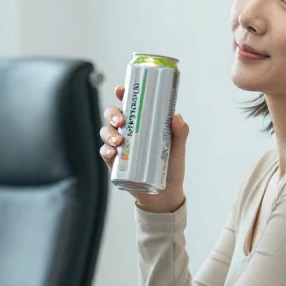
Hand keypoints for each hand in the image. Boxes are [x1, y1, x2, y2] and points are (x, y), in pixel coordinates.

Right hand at [99, 84, 188, 213]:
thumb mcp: (178, 149)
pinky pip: (105, 153)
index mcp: (143, 124)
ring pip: (106, 132)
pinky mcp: (115, 164)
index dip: (123, 95)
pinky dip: (106, 151)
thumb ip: (180, 133)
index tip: (121, 90)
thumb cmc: (171, 168)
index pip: (130, 105)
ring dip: (108, 133)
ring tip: (118, 140)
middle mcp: (129, 133)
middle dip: (113, 114)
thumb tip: (177, 117)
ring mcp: (120, 148)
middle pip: (113, 116)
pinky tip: (112, 153)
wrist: (165, 196)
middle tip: (121, 120)